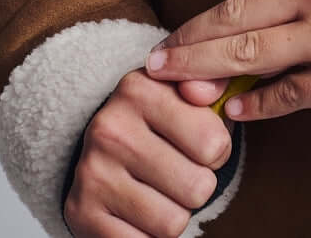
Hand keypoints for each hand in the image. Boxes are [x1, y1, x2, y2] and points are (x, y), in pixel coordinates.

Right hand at [62, 70, 234, 237]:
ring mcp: (93, 172)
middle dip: (198, 186)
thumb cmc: (161, 124)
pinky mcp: (81, 212)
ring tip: (160, 190)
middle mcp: (111, 128)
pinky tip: (140, 210)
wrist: (103, 149)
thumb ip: (215, 87)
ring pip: (172, 222)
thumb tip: (229, 100)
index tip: (201, 145)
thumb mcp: (185, 93)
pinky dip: (150, 235)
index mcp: (140, 89)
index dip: (217, 152)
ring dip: (175, 213)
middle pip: (197, 188)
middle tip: (181, 172)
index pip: (212, 144)